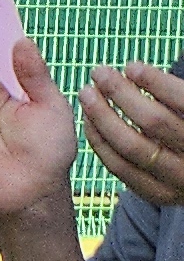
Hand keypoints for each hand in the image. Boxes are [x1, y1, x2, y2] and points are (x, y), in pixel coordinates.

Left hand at [84, 62, 183, 212]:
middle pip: (154, 122)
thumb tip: (135, 70)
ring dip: (102, 116)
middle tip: (99, 72)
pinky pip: (120, 167)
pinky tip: (89, 119)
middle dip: (121, 93)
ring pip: (131, 146)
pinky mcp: (158, 194)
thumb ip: (174, 95)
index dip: (156, 82)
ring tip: (87, 92)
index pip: (183, 101)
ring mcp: (177, 180)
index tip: (131, 66)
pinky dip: (100, 141)